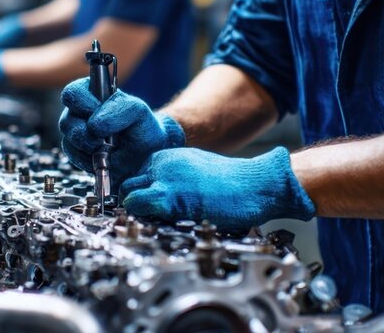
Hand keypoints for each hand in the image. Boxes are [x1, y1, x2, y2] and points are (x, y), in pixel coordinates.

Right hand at [59, 78, 184, 185]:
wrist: (145, 154)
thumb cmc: (141, 127)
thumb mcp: (138, 111)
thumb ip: (119, 108)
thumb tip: (94, 124)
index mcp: (92, 93)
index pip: (73, 93)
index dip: (82, 103)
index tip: (99, 111)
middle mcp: (79, 112)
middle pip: (65, 120)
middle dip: (85, 131)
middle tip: (103, 137)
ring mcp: (75, 133)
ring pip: (69, 139)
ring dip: (89, 145)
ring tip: (107, 148)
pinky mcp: (76, 152)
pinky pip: (73, 156)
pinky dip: (89, 159)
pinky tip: (103, 157)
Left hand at [121, 147, 315, 231]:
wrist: (257, 185)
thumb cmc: (232, 186)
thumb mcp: (195, 173)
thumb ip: (172, 181)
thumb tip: (154, 200)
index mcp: (167, 158)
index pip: (134, 178)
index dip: (137, 197)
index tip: (145, 211)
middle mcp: (161, 163)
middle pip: (127, 185)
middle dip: (134, 205)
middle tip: (150, 220)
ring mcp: (164, 177)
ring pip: (128, 195)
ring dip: (137, 213)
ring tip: (157, 224)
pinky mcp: (170, 194)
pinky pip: (138, 205)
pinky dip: (141, 217)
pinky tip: (161, 225)